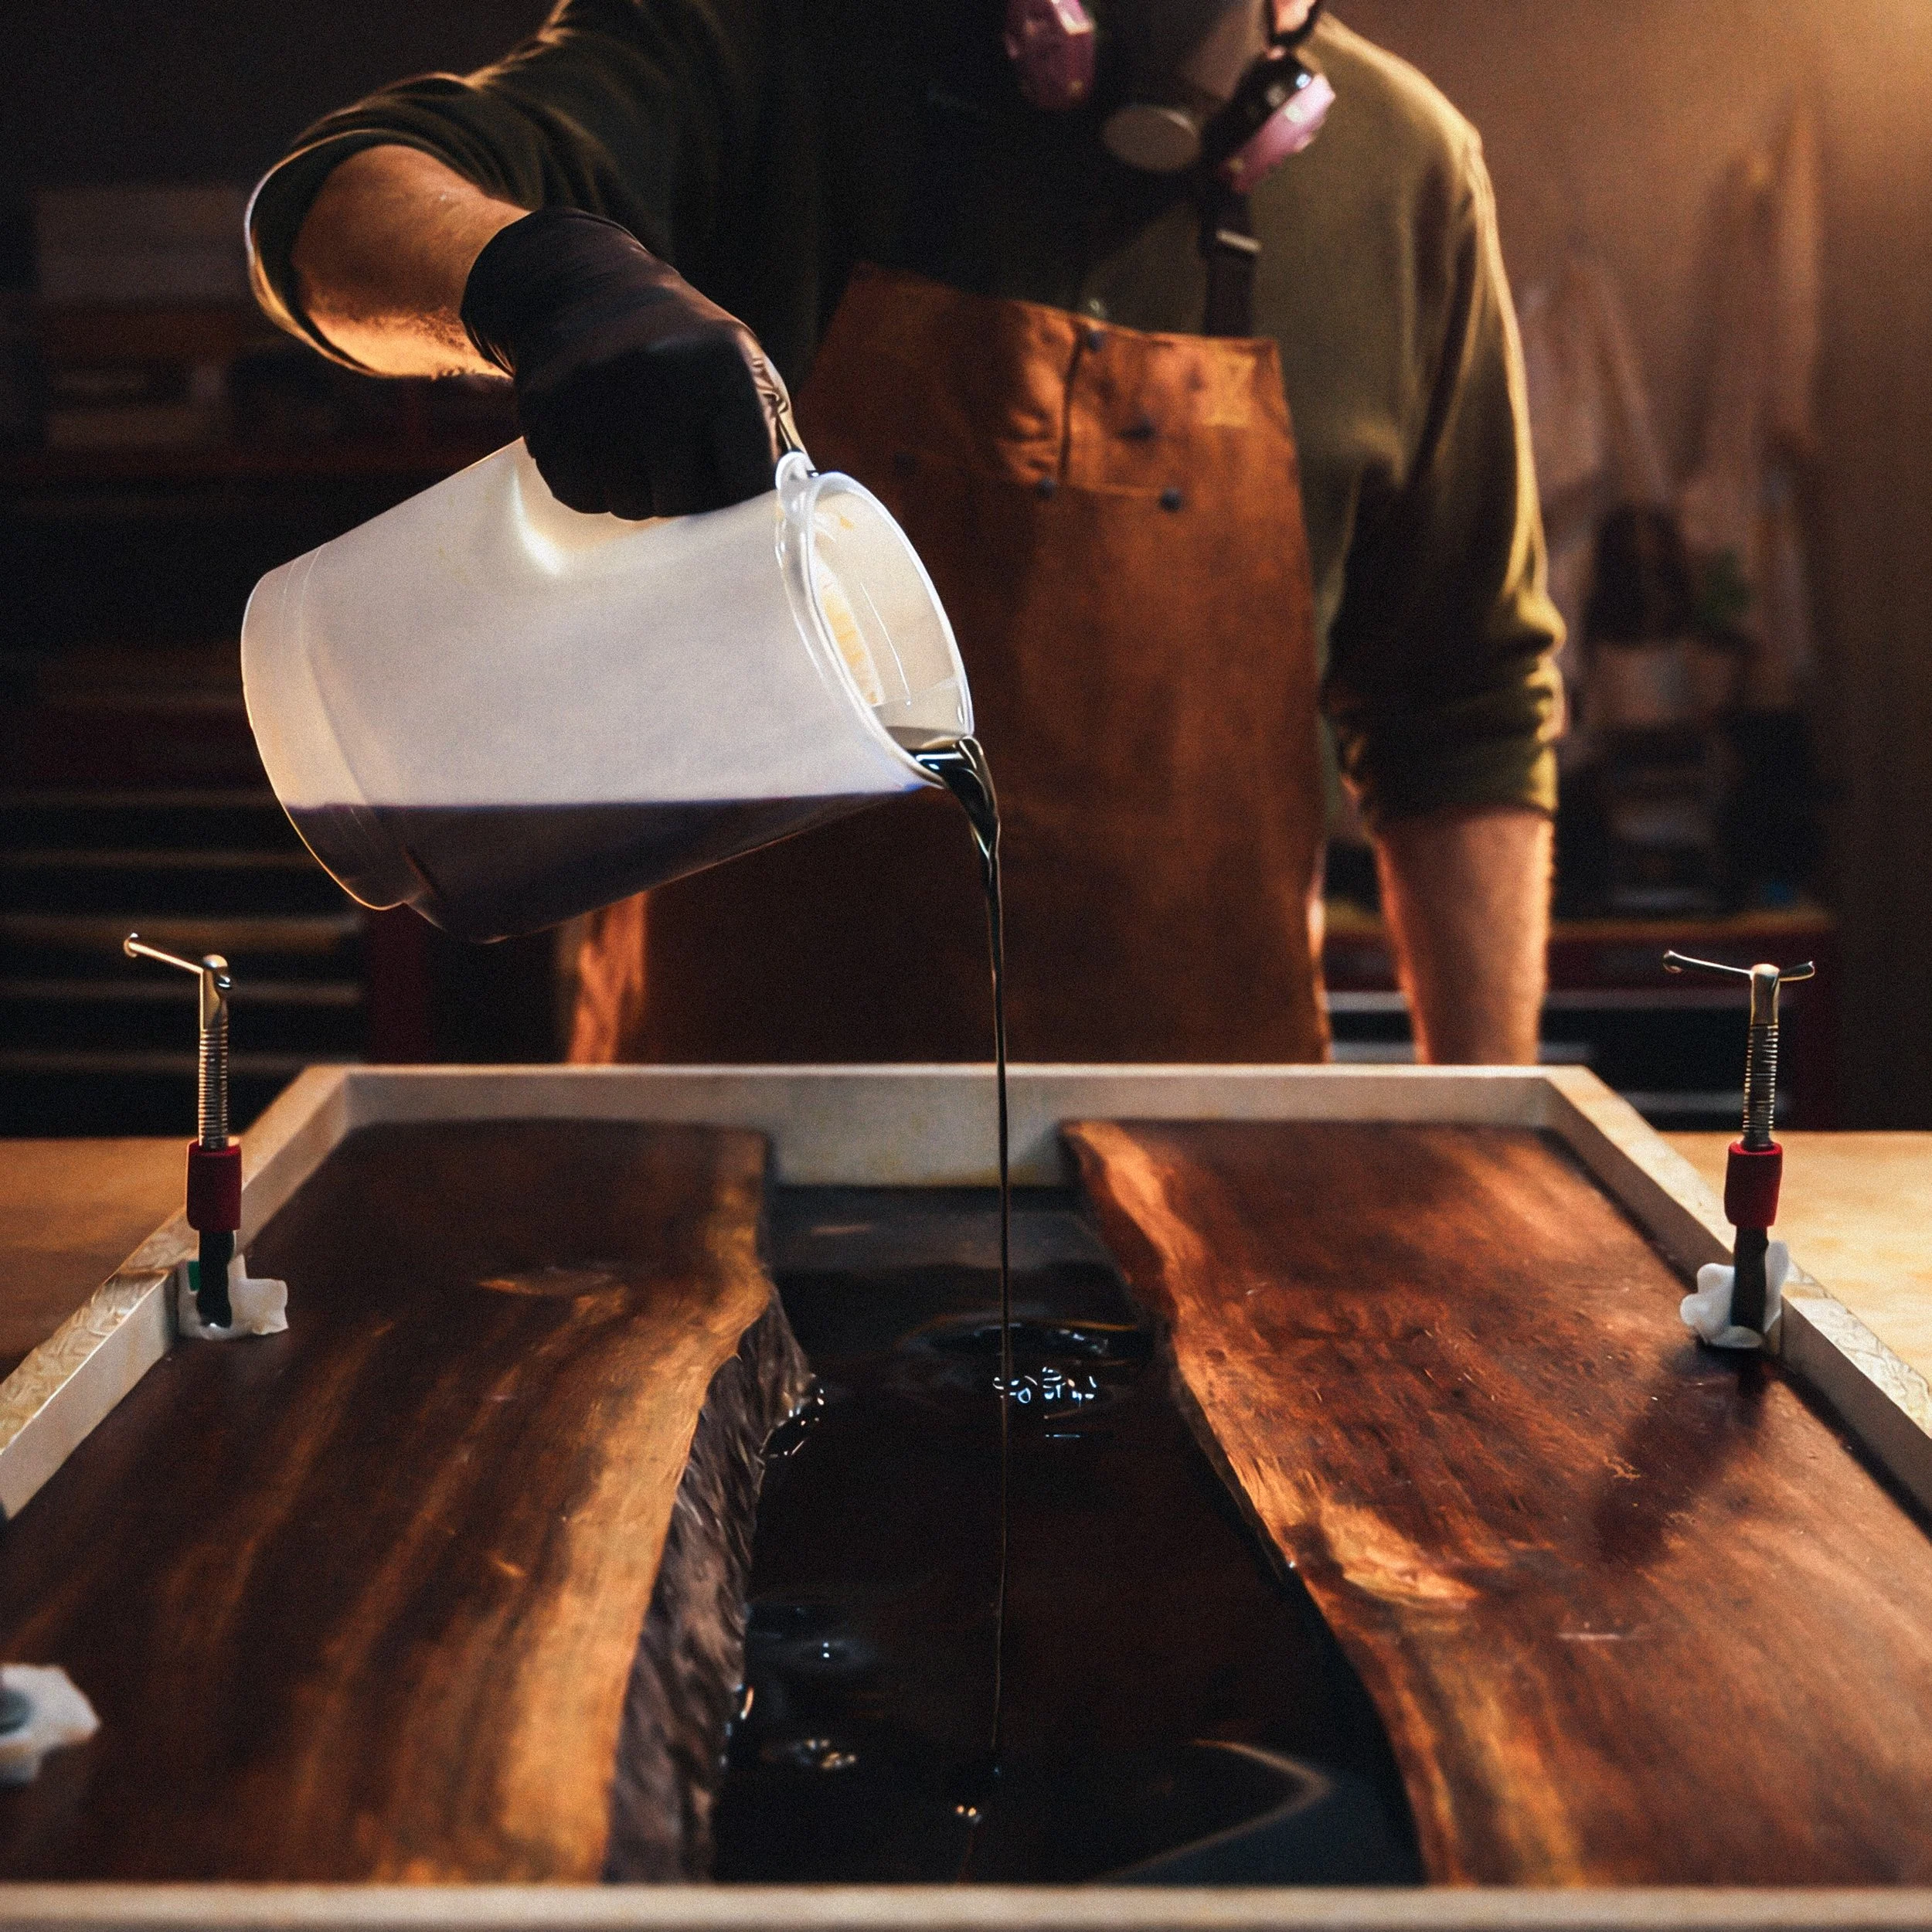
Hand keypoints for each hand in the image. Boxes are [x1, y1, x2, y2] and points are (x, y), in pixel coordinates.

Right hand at [461, 206, 792, 519]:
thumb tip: (796, 521)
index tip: (733, 501)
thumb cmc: (688, 350)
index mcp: (727, 371)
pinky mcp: (548, 411)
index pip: (748, 486)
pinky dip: (592, 487)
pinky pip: (579, 495)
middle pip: (683, 504)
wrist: (591, 290)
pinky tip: (599, 447)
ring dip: (636, 494)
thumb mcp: (744, 373)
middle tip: (677, 466)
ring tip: (637, 450)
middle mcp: (662, 379)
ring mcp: (599, 395)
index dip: (742, 507)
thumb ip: (773, 444)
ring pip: (628, 506)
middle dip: (684, 500)